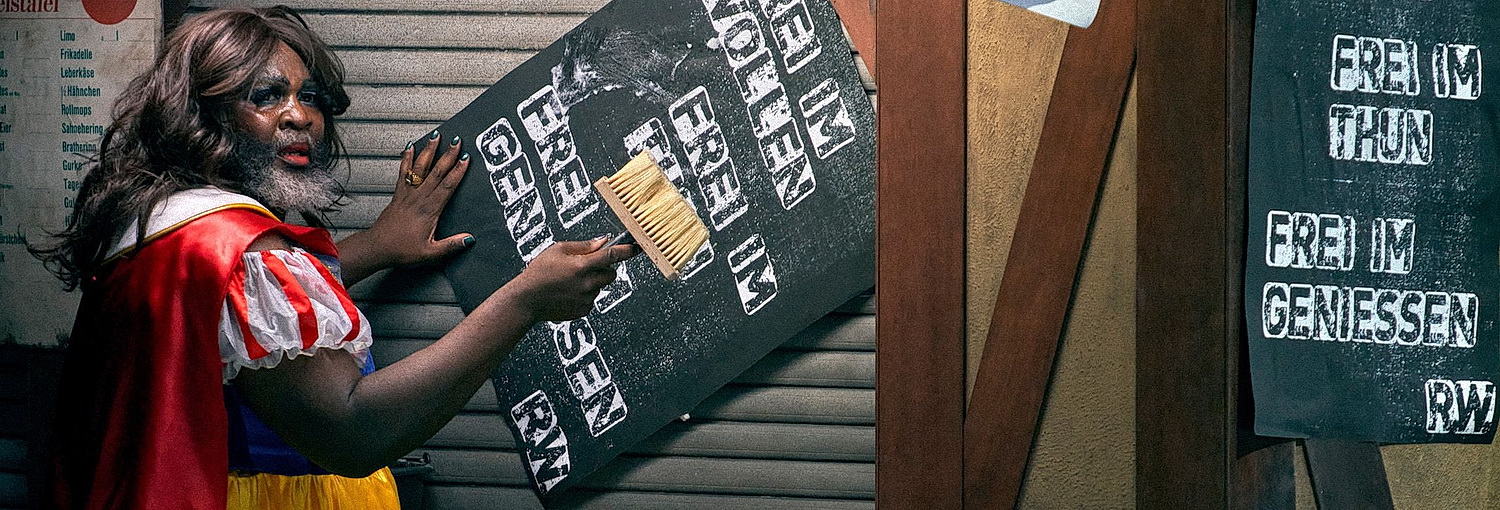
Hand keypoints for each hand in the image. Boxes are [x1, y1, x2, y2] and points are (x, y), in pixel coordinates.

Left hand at [363, 132, 473, 267]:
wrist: (377, 247)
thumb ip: (450, 246)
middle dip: (448, 155)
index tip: (466, 159)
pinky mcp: (398, 194)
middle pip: (436, 171)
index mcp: (429, 210)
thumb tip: (469, 239)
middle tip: (457, 141)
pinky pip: (403, 172)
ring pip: (420, 167)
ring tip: (436, 136)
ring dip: (429, 150)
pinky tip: (410, 147)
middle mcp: (419, 198)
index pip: (447, 186)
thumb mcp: (430, 254)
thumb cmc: (402, 250)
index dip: (458, 171)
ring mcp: (408, 193)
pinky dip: (407, 158)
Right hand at [506, 239, 638, 321]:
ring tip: (569, 281)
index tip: (635, 248)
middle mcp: (587, 283)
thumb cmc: (538, 273)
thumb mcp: (557, 250)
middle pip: (611, 274)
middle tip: (586, 266)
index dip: (626, 251)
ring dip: (592, 282)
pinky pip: (592, 299)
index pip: (611, 256)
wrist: (527, 300)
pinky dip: (585, 294)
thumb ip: (583, 246)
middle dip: (604, 269)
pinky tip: (568, 292)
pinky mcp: (583, 310)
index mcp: (581, 266)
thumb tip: (603, 242)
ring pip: (600, 287)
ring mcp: (586, 299)